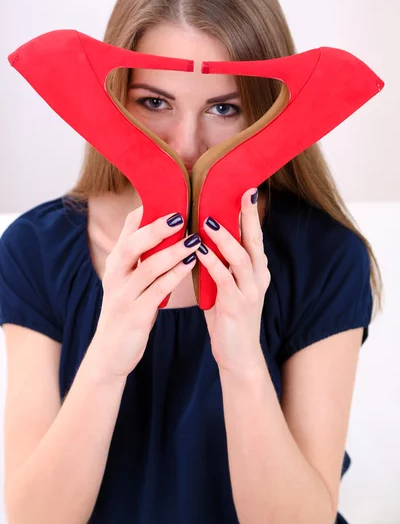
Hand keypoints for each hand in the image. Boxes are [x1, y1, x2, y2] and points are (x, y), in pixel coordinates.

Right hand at [90, 205, 200, 379]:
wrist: (110, 353)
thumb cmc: (126, 312)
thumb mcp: (128, 282)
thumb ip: (141, 259)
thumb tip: (165, 232)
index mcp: (116, 263)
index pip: (128, 229)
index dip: (147, 211)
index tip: (170, 196)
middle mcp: (116, 275)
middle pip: (133, 244)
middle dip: (156, 228)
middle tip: (180, 215)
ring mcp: (124, 295)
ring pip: (148, 267)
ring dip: (173, 251)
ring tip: (194, 240)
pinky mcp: (135, 314)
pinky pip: (157, 291)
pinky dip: (174, 276)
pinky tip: (191, 265)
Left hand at [194, 188, 270, 373]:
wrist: (238, 355)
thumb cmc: (228, 317)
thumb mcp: (226, 285)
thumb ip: (220, 264)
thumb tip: (200, 238)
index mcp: (256, 270)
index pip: (253, 236)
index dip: (250, 213)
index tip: (245, 190)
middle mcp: (258, 276)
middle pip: (254, 240)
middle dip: (247, 215)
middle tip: (241, 192)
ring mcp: (250, 291)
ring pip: (240, 257)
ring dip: (225, 237)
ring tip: (209, 220)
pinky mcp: (237, 305)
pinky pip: (224, 279)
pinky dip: (211, 262)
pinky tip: (199, 250)